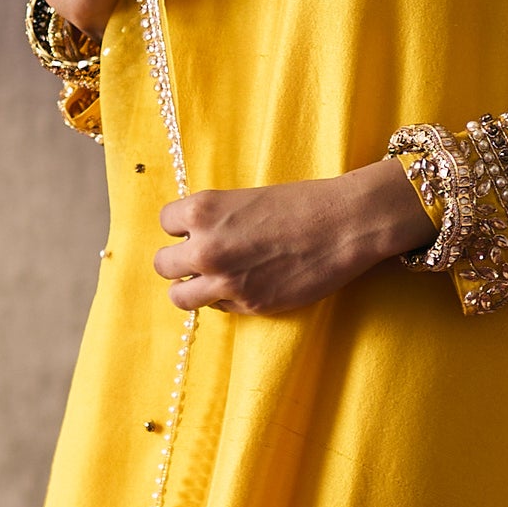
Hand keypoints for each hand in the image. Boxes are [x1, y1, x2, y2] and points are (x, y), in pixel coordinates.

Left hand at [155, 159, 433, 316]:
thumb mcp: (245, 198)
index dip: (182, 227)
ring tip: (211, 280)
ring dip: (191, 288)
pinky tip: (247, 284)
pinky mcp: (250, 304)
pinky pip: (218, 308)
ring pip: (179, 297)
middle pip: (163, 265)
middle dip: (179, 262)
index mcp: (203, 210)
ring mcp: (226, 280)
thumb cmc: (301, 203)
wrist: (344, 224)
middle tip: (202, 259)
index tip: (197, 229)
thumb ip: (213, 219)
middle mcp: (207, 247)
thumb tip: (193, 238)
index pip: (165, 223)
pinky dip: (225, 299)